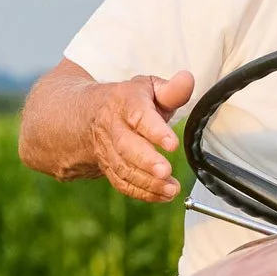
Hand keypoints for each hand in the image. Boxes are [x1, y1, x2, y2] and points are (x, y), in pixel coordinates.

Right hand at [87, 70, 195, 201]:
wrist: (89, 115)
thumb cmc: (129, 101)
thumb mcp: (148, 87)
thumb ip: (171, 89)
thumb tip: (188, 80)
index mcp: (124, 102)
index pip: (139, 115)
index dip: (155, 130)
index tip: (172, 144)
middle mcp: (112, 127)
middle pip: (126, 146)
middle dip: (147, 161)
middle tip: (166, 172)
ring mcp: (107, 150)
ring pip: (123, 169)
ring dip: (148, 182)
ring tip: (172, 188)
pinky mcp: (108, 167)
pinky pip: (122, 183)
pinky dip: (143, 193)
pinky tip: (163, 196)